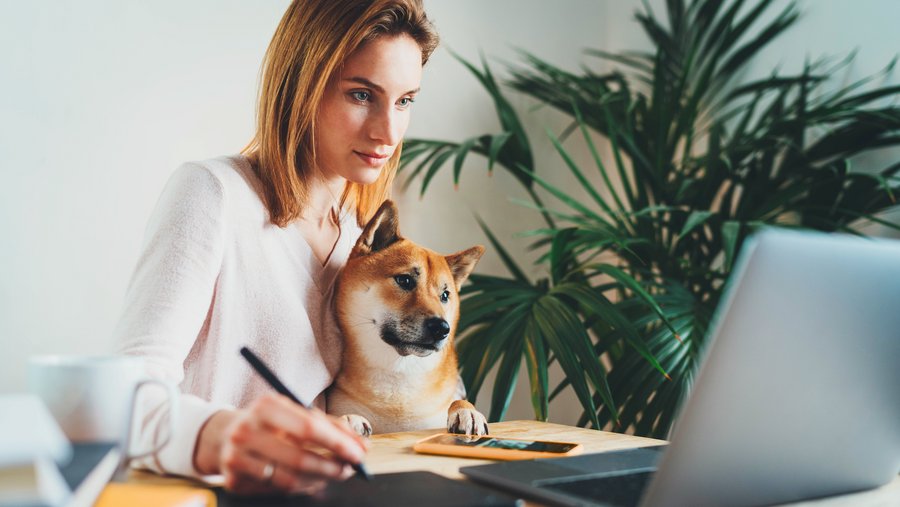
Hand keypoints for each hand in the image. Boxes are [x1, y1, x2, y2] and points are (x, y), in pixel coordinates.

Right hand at [194, 393, 367, 494]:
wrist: (226, 435)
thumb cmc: (273, 423)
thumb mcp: (297, 413)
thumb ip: (330, 425)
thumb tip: (361, 445)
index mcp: (265, 406)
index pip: (308, 427)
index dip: (337, 442)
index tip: (360, 452)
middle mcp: (245, 431)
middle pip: (299, 458)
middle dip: (332, 467)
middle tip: (351, 469)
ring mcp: (235, 457)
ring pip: (289, 479)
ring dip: (319, 480)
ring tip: (334, 474)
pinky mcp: (233, 480)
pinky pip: (276, 490)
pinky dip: (300, 487)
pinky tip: (309, 480)